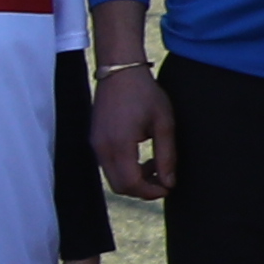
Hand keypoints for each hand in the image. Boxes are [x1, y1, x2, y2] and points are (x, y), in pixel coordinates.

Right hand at [94, 57, 176, 203]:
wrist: (120, 71)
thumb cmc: (144, 93)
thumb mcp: (164, 123)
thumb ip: (167, 156)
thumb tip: (169, 182)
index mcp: (120, 144)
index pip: (131, 184)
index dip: (151, 192)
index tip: (168, 187)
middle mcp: (102, 148)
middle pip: (120, 186)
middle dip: (142, 189)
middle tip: (162, 180)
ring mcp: (95, 144)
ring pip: (113, 177)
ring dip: (134, 179)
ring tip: (154, 164)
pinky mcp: (95, 139)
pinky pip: (108, 165)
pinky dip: (125, 168)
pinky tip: (140, 155)